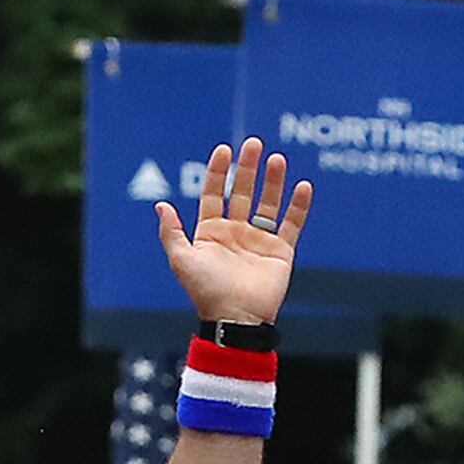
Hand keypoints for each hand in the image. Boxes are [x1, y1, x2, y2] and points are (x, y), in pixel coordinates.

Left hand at [156, 138, 312, 326]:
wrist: (236, 319)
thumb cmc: (206, 292)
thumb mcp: (182, 260)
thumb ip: (171, 232)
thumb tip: (160, 204)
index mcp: (210, 232)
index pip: (214, 193)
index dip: (218, 172)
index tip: (224, 150)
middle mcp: (235, 232)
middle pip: (242, 192)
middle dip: (248, 168)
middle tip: (254, 144)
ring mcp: (259, 241)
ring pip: (267, 204)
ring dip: (273, 181)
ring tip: (277, 159)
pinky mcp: (281, 252)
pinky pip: (292, 224)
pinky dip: (298, 206)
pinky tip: (303, 186)